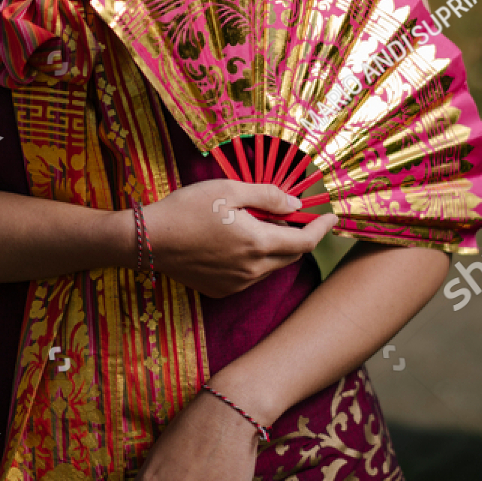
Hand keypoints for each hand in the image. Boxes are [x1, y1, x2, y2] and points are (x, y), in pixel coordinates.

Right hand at [140, 179, 335, 297]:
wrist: (149, 239)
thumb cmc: (187, 208)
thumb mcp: (230, 190)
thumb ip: (268, 196)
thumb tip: (296, 203)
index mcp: (257, 243)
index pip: (304, 242)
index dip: (322, 229)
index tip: (332, 217)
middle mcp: (251, 270)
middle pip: (291, 257)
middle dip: (300, 237)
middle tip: (296, 216)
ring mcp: (236, 284)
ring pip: (270, 267)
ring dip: (275, 249)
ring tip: (260, 225)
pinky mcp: (220, 291)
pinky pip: (250, 276)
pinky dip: (255, 261)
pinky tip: (237, 243)